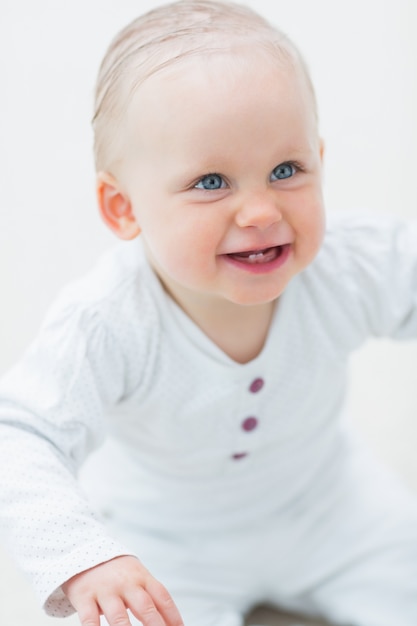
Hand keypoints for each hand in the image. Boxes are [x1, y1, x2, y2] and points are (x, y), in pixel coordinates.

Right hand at [62, 555, 183, 625]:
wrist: (82, 548)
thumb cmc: (116, 572)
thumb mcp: (135, 576)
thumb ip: (150, 596)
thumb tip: (170, 622)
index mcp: (142, 577)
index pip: (162, 597)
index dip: (173, 616)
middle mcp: (126, 583)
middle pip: (145, 607)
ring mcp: (105, 590)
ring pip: (119, 616)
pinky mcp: (84, 596)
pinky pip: (89, 618)